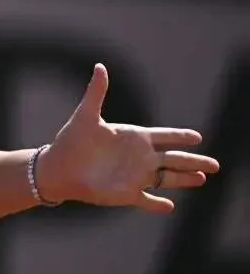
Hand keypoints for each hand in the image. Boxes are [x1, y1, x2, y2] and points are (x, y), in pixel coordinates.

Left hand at [38, 64, 220, 212]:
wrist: (57, 168)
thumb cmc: (71, 141)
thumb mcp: (86, 115)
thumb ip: (97, 92)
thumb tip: (99, 66)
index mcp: (133, 138)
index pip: (164, 137)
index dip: (180, 136)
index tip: (197, 136)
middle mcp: (138, 158)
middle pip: (174, 160)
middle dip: (194, 161)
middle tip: (215, 165)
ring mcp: (134, 176)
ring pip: (167, 179)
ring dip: (184, 180)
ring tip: (201, 179)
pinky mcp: (126, 194)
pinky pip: (147, 201)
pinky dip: (157, 205)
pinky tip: (170, 207)